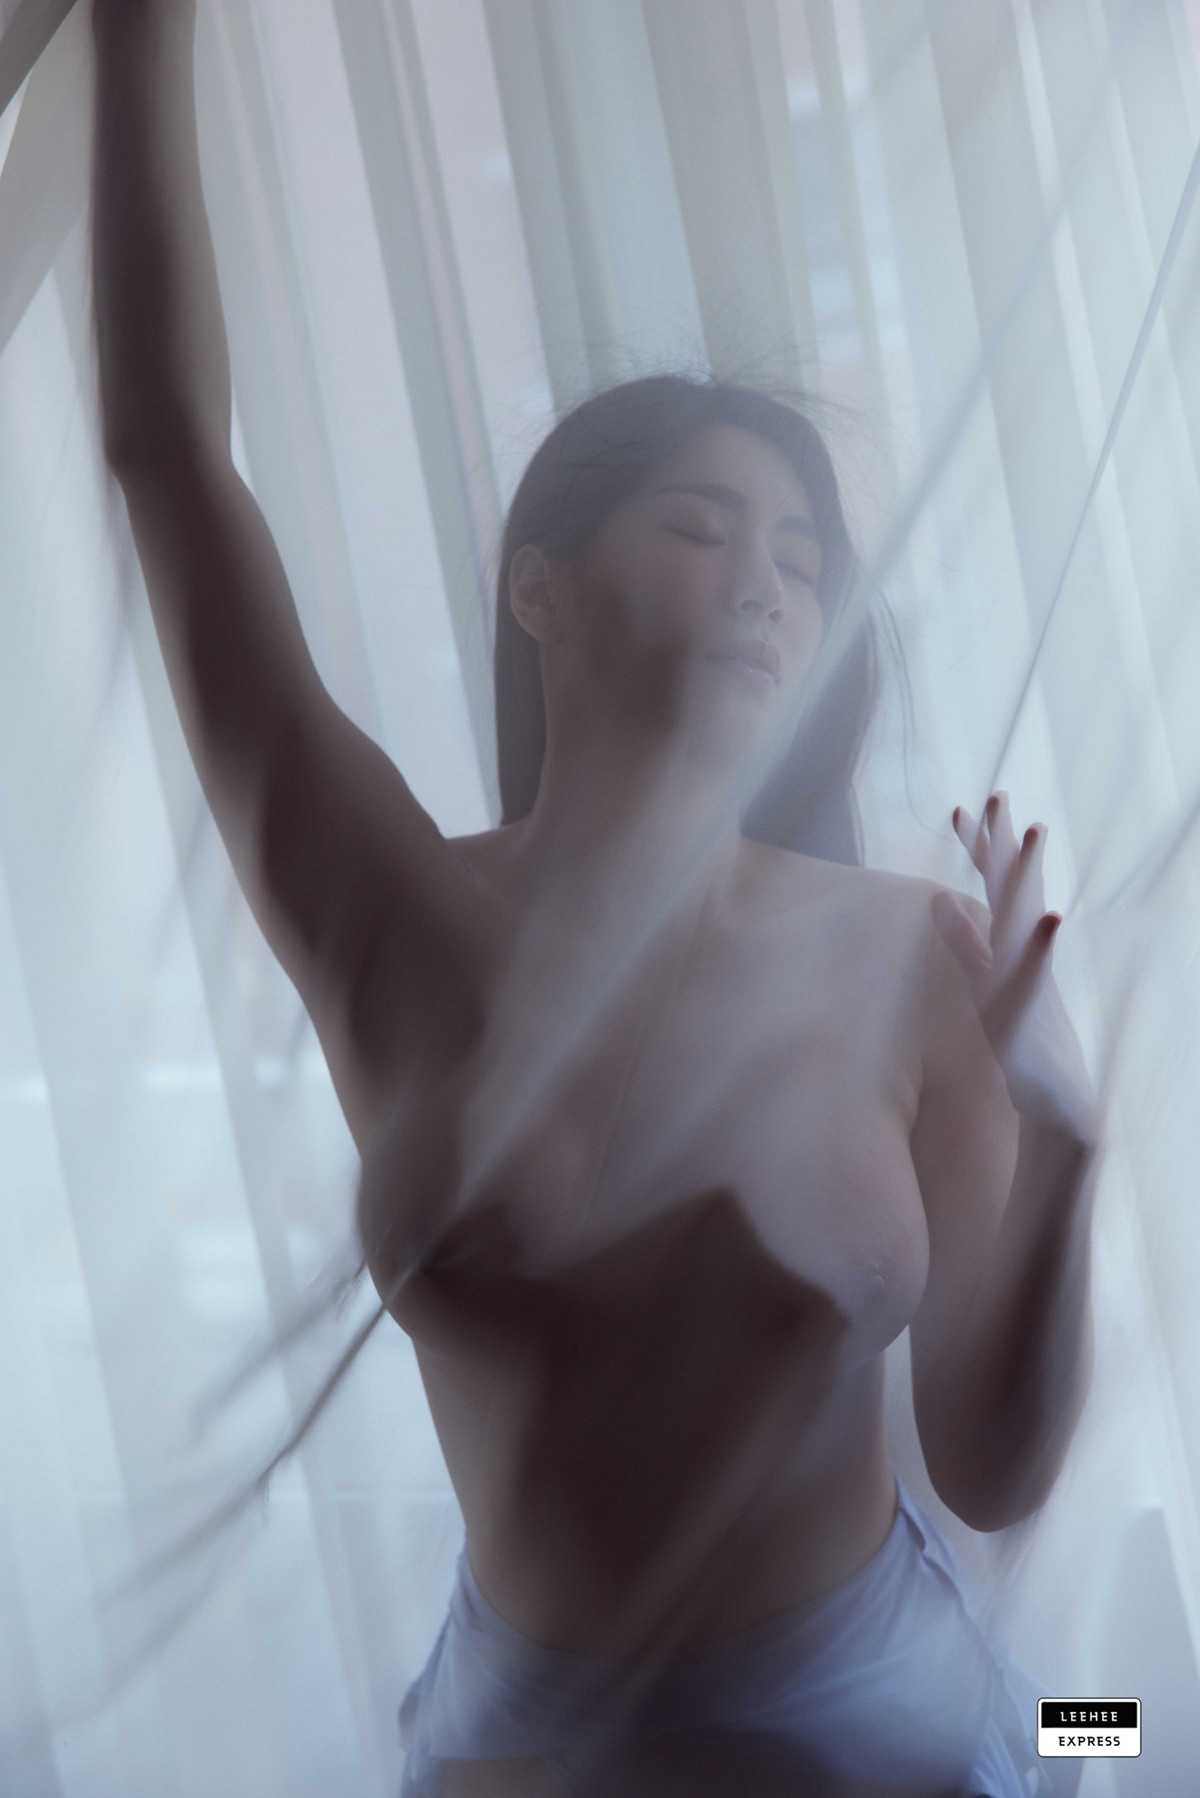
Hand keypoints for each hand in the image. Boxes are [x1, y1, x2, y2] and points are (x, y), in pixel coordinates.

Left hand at [931, 792, 1099, 1142]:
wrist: (1056, 1094)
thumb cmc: (1019, 1034)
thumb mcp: (981, 979)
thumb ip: (962, 939)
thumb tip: (938, 900)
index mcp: (1010, 943)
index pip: (993, 885)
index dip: (979, 849)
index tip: (961, 809)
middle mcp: (1024, 951)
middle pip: (1011, 886)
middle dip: (1003, 840)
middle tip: (997, 793)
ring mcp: (1030, 975)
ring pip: (1027, 916)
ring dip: (1030, 875)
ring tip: (1034, 830)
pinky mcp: (1034, 1006)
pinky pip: (1039, 971)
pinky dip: (1042, 944)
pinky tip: (1049, 918)